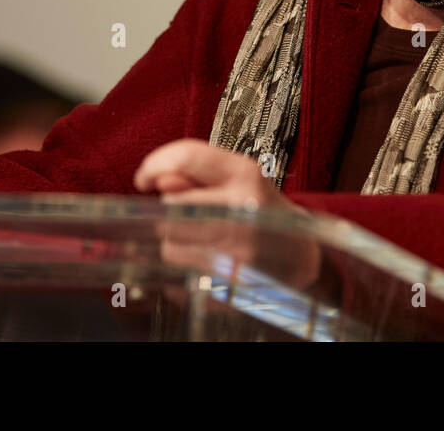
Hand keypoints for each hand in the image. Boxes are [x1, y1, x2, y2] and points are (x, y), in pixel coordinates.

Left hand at [134, 139, 320, 290]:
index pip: (186, 157)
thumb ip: (195, 174)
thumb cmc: (261, 211)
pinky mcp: (228, 286)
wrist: (299, 257)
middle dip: (169, 211)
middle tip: (189, 215)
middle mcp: (242, 210)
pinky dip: (184, 266)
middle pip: (170, 207)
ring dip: (175, 241)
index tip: (144, 178)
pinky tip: (207, 261)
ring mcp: (237, 252)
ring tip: (204, 239)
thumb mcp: (236, 179)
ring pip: (169, 244)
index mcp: (245, 175)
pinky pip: (179, 274)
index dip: (154, 164)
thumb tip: (157, 180)